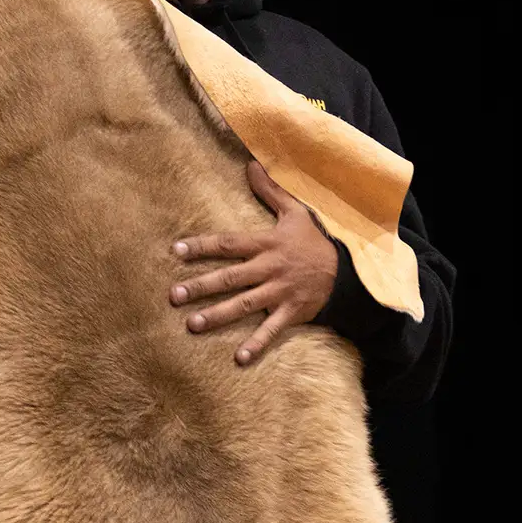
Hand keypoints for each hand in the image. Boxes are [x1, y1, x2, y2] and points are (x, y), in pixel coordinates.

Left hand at [169, 161, 338, 364]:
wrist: (348, 271)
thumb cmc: (314, 241)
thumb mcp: (295, 212)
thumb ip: (270, 191)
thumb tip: (252, 163)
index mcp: (266, 244)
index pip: (229, 244)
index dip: (202, 246)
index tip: (176, 251)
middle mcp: (269, 269)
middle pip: (231, 277)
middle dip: (201, 286)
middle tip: (174, 295)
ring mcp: (280, 293)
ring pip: (245, 305)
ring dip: (219, 315)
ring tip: (193, 325)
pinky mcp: (292, 313)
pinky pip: (272, 331)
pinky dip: (256, 344)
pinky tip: (238, 359)